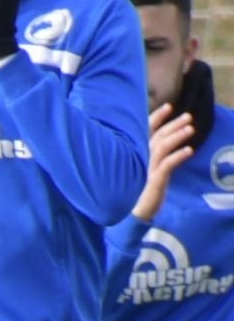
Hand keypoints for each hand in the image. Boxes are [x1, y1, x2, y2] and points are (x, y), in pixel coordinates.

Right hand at [132, 103, 193, 220]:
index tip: (169, 106)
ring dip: (177, 136)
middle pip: (157, 136)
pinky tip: (189, 151)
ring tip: (191, 129)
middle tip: (188, 116)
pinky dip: (178, 157)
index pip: (146, 131)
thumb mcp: (142, 171)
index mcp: (137, 154)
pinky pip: (166, 165)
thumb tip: (160, 145)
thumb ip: (149, 157)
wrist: (129, 214)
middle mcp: (140, 158)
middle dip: (173, 124)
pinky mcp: (152, 180)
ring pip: (162, 147)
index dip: (157, 117)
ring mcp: (146, 168)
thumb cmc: (135, 192)